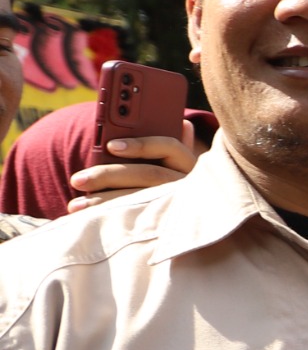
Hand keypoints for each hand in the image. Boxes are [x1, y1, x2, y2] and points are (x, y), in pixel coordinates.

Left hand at [66, 130, 198, 211]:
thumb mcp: (170, 165)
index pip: (169, 146)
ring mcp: (178, 206)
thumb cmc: (168, 182)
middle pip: (149, 175)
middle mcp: (187, 184)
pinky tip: (89, 220)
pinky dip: (110, 219)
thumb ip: (169, 148)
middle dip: (110, 176)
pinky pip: (135, 222)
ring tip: (76, 206)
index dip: (141, 145)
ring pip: (140, 201)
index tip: (111, 146)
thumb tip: (184, 123)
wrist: (187, 221)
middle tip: (77, 180)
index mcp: (189, 162)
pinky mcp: (165, 225)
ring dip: (105, 202)